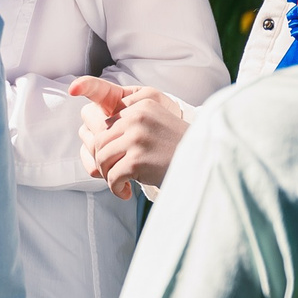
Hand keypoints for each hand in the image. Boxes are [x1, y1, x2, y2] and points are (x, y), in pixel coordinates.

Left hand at [70, 78, 186, 197]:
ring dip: (108, 175)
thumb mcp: (155, 123)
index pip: (101, 121)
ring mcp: (137, 139)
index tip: (109, 157)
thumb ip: (129, 123)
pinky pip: (112, 177)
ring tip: (121, 182)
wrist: (207, 164)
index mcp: (140, 106)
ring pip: (101, 158)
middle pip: (98, 141)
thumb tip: (90, 137)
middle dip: (102, 162)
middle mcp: (137, 118)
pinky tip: (127, 192)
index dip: (101, 143)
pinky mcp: (138, 160)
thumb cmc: (178, 149)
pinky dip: (116, 188)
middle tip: (114, 173)